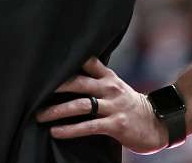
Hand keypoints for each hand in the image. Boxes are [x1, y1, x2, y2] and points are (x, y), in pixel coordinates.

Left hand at [35, 56, 167, 154]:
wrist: (158, 124)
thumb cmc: (130, 106)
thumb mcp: (115, 87)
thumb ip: (96, 80)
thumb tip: (68, 77)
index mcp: (108, 77)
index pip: (87, 62)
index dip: (68, 60)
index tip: (46, 62)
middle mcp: (109, 88)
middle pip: (78, 82)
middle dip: (55, 87)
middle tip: (34, 92)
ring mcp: (113, 106)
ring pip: (80, 105)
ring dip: (57, 111)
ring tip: (39, 116)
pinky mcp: (116, 124)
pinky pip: (88, 126)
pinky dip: (70, 129)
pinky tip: (56, 132)